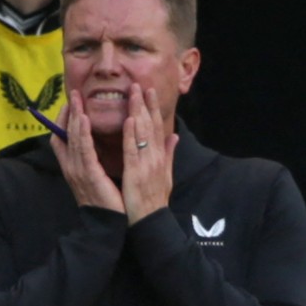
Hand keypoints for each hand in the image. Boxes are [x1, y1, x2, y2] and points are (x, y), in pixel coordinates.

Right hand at [49, 92, 123, 212]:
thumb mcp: (97, 178)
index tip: (71, 104)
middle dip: (68, 113)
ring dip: (74, 116)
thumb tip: (96, 144)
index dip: (64, 120)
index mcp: (73, 168)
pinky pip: (83, 149)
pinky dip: (82, 132)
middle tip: (73, 93)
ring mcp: (77, 171)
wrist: (107, 225)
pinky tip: (84, 118)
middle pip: (64, 134)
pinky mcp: (88, 174)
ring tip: (77, 99)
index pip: (61, 139)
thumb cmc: (106, 203)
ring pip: (72, 138)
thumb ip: (94, 160)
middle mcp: (71, 167)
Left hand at [121, 85, 177, 223]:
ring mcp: (147, 164)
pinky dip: (132, 135)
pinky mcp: (136, 173)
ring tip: (134, 93)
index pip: (157, 127)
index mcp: (160, 157)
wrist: (151, 221)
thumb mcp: (166, 174)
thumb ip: (169, 154)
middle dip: (146, 103)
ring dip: (138, 111)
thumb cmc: (154, 199)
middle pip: (151, 125)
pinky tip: (130, 120)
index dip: (154, 108)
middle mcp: (155, 157)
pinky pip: (134, 150)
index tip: (149, 90)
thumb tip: (175, 136)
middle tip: (140, 83)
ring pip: (143, 133)